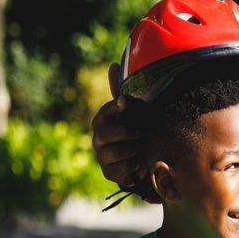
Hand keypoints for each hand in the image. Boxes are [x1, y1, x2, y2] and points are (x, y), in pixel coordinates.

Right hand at [90, 62, 157, 201]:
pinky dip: (133, 165)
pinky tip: (139, 162)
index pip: (104, 111)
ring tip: (139, 148)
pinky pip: (121, 169)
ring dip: (131, 150)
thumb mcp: (129, 111)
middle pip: (104, 135)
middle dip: (124, 133)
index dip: (115, 107)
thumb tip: (113, 64)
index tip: (126, 101)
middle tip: (139, 132)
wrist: (138, 158)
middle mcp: (98, 137)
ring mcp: (102, 156)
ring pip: (114, 153)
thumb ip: (120, 91)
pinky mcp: (109, 173)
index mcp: (103, 120)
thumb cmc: (132, 128)